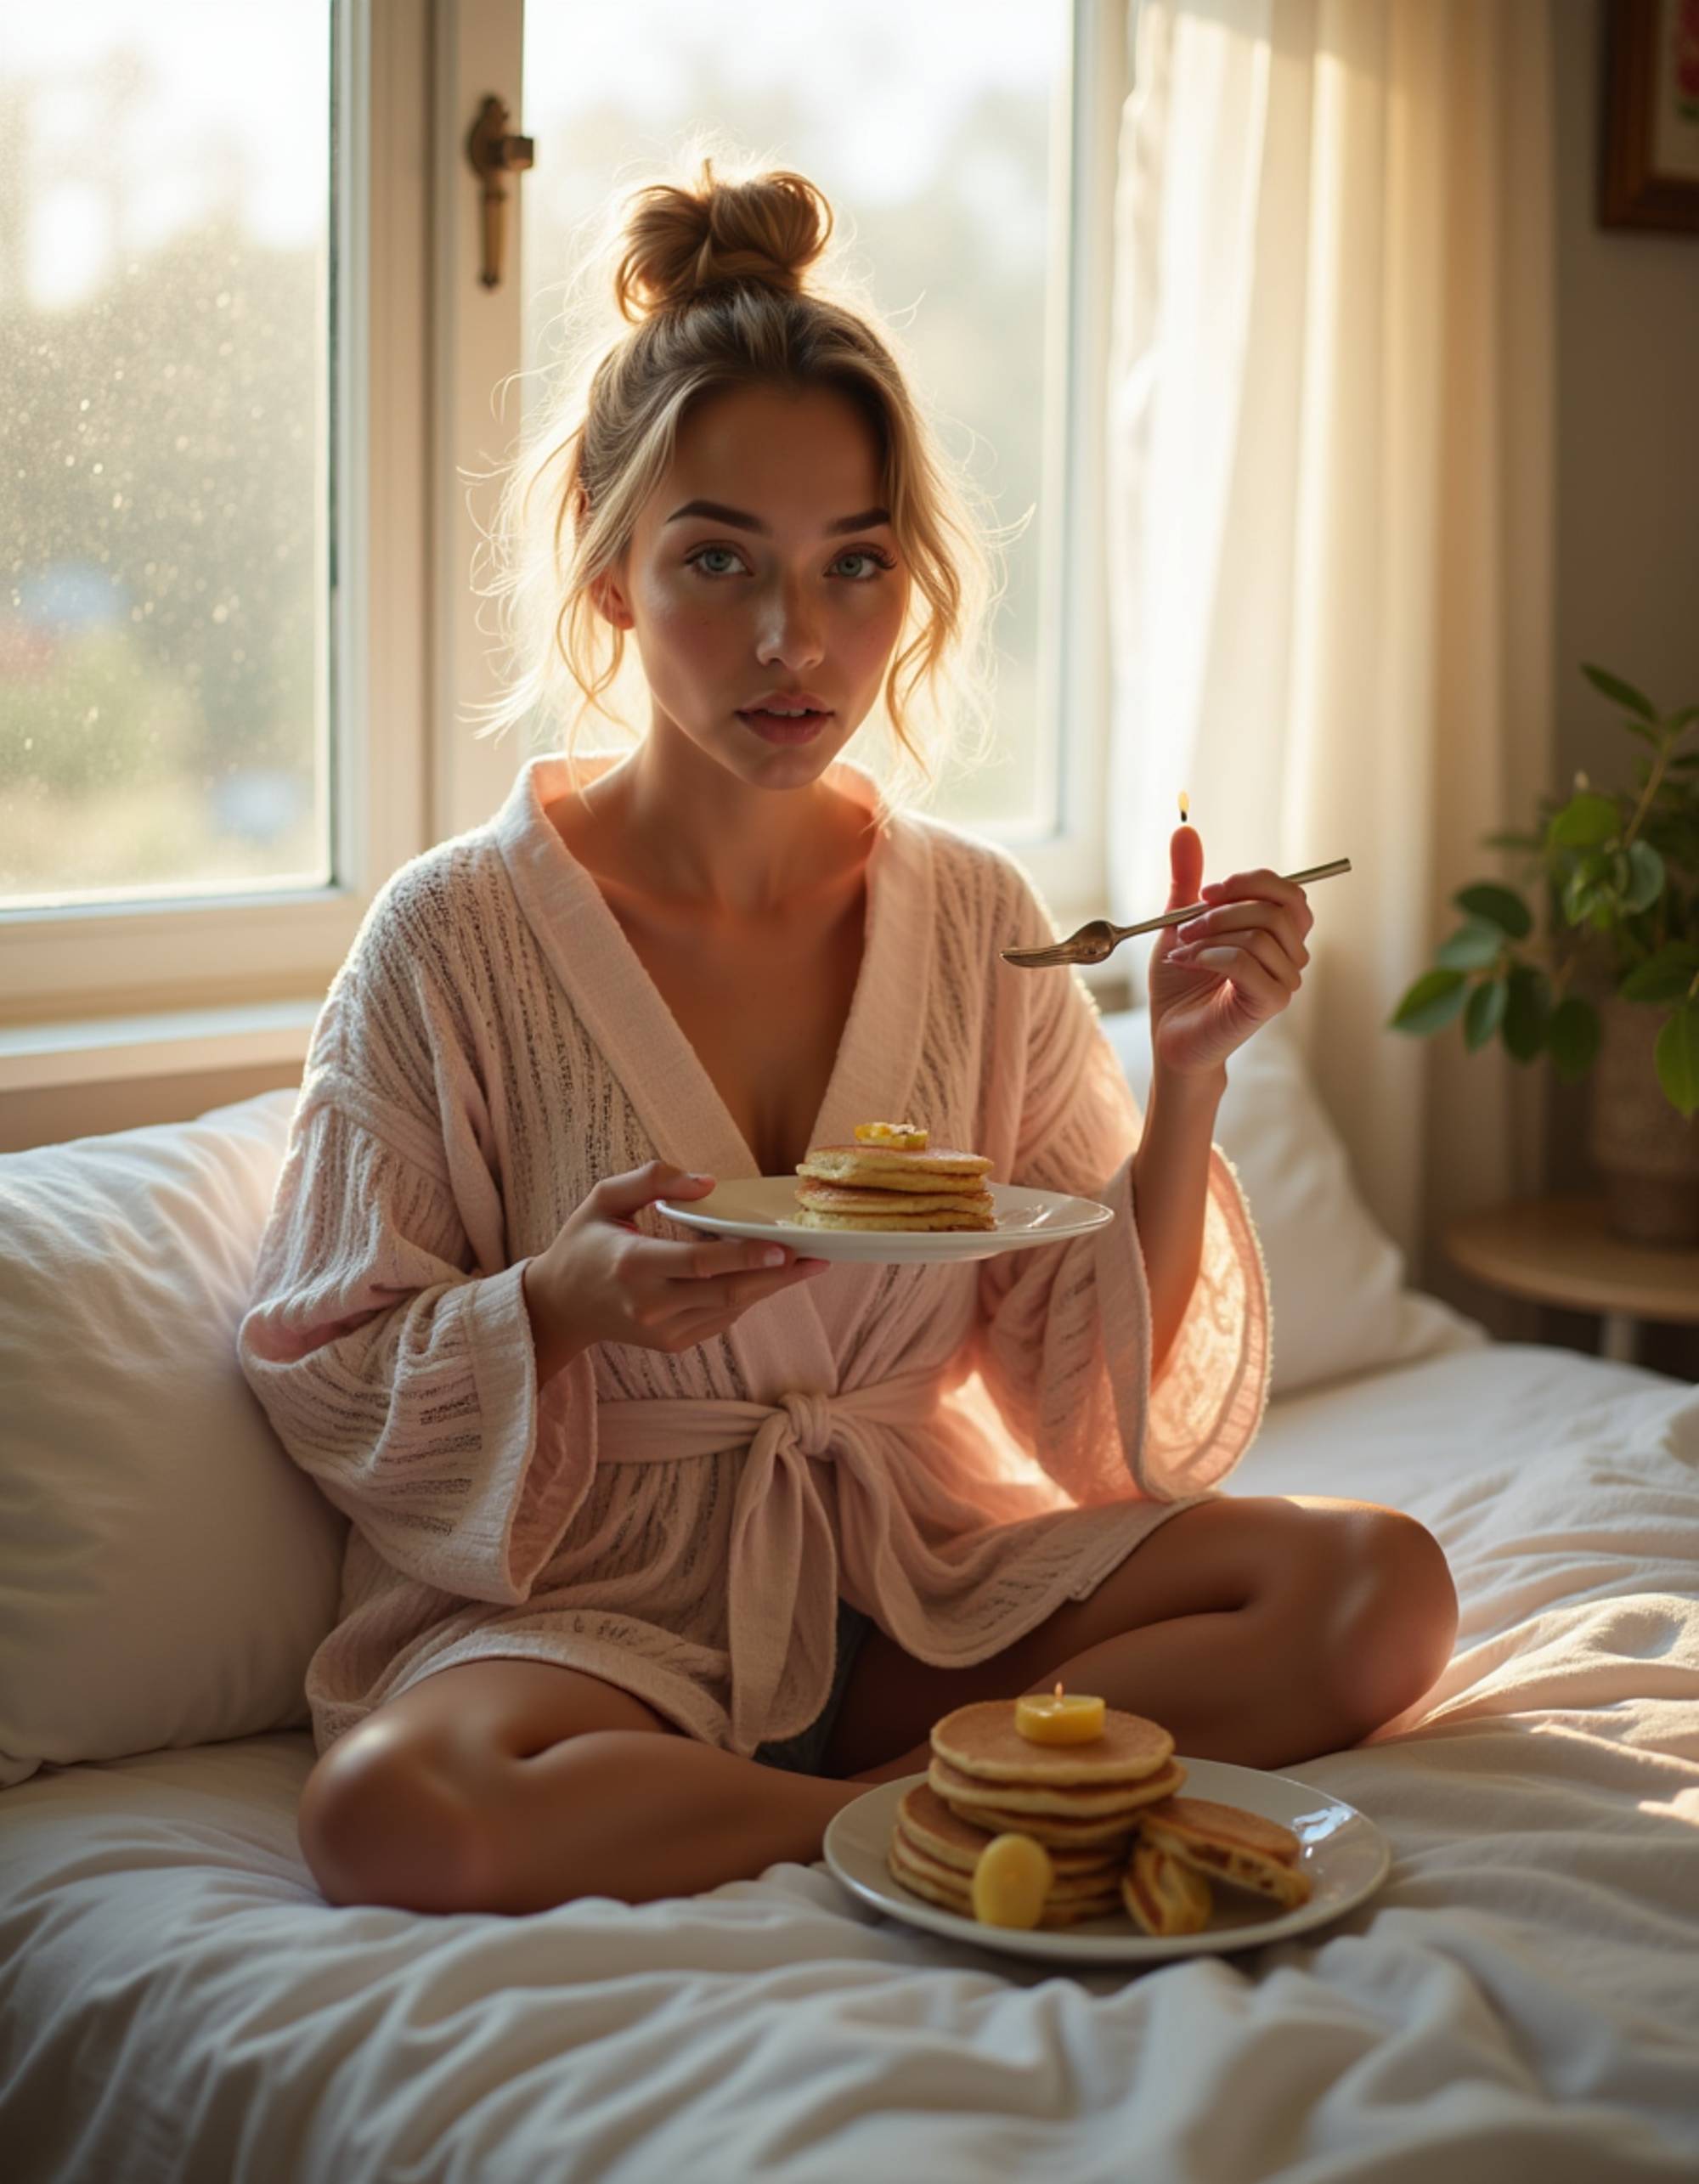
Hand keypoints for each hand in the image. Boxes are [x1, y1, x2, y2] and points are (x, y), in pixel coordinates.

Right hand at [525, 1160, 827, 1370]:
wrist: (560, 1307)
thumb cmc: (585, 1243)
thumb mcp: (604, 1198)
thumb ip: (653, 1179)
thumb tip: (708, 1182)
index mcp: (632, 1264)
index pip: (700, 1264)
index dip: (747, 1257)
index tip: (786, 1247)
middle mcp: (650, 1305)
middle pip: (727, 1292)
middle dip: (778, 1277)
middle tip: (818, 1258)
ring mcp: (663, 1330)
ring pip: (731, 1309)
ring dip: (770, 1287)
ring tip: (806, 1265)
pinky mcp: (673, 1344)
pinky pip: (721, 1318)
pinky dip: (746, 1297)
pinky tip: (765, 1277)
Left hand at [1146, 827, 1312, 1078]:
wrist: (1170, 1036)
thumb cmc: (1180, 984)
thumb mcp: (1181, 923)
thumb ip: (1187, 880)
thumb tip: (1184, 829)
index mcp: (1278, 933)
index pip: (1289, 891)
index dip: (1251, 882)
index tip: (1206, 892)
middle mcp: (1290, 955)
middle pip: (1279, 907)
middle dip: (1227, 908)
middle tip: (1187, 924)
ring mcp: (1285, 980)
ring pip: (1260, 934)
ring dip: (1211, 936)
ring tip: (1182, 950)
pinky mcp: (1270, 1002)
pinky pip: (1246, 961)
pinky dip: (1210, 957)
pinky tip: (1189, 964)